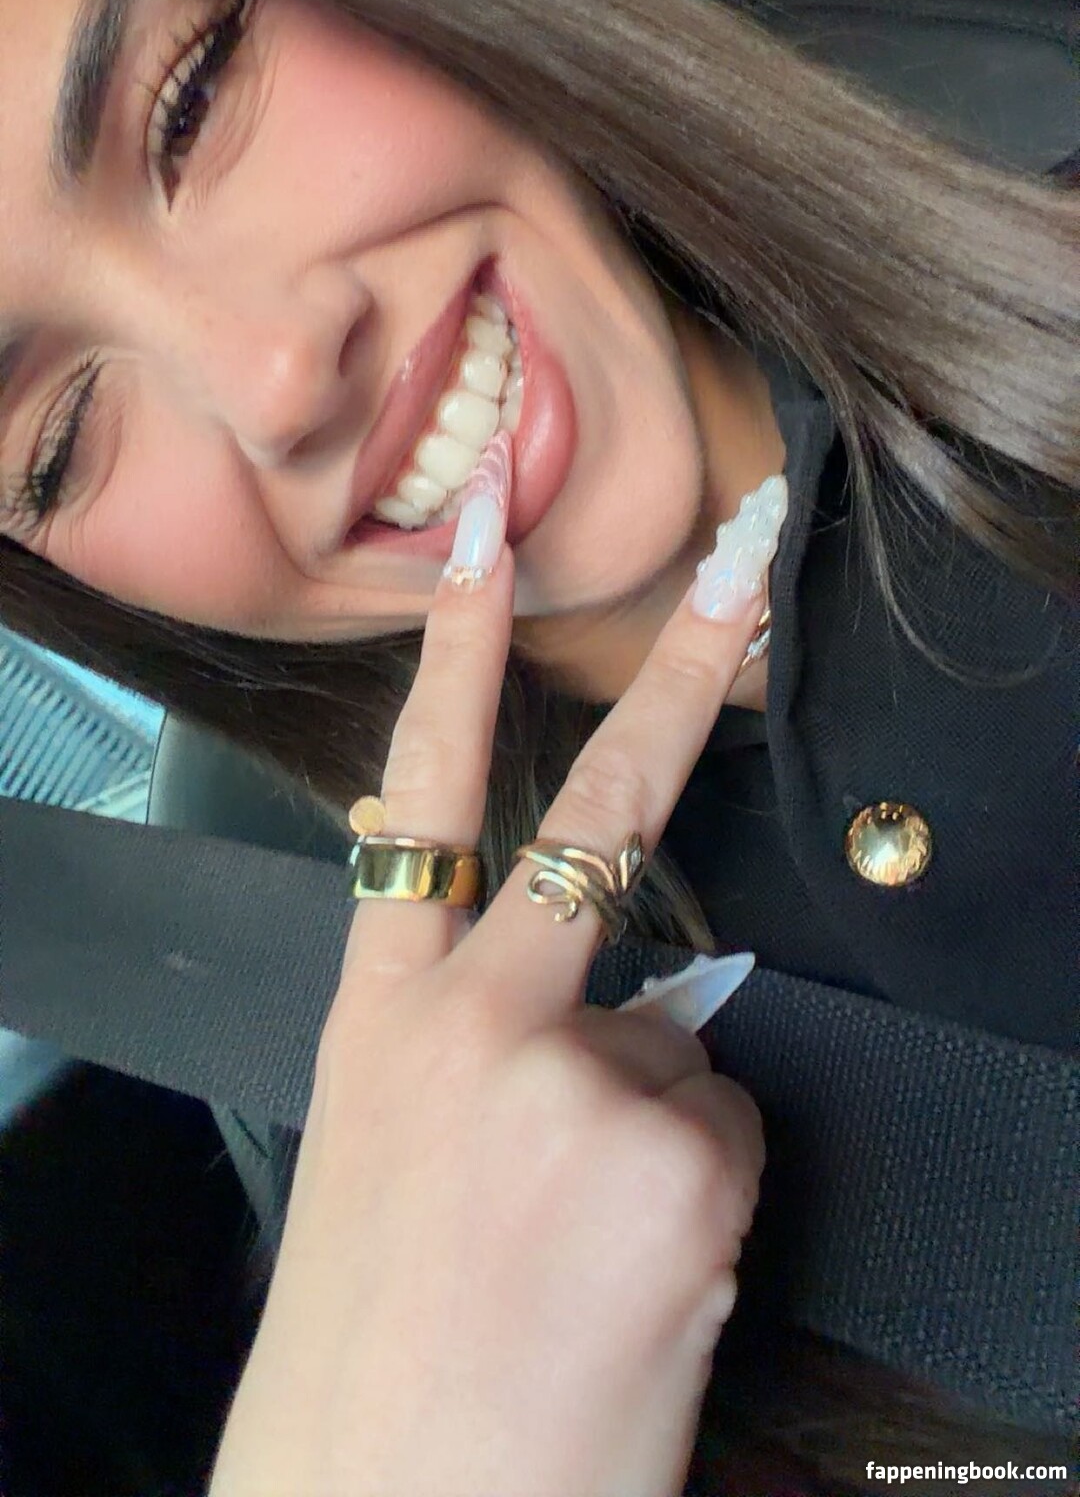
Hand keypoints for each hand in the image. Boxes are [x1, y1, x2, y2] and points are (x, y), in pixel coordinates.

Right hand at [209, 526, 766, 1496]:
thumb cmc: (391, 1344)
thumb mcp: (394, 1157)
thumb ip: (486, 1044)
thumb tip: (637, 1003)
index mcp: (382, 1024)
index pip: (415, 795)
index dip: (451, 656)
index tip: (478, 539)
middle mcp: (474, 1025)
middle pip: (598, 814)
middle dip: (681, 675)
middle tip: (745, 554)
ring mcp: (577, 1083)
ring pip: (686, 1044)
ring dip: (660, 1132)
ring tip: (580, 1251)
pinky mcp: (672, 1160)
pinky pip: (728, 1134)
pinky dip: (698, 1196)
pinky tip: (633, 1280)